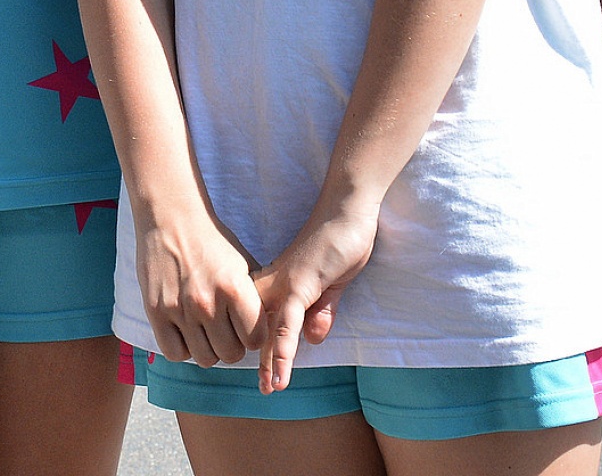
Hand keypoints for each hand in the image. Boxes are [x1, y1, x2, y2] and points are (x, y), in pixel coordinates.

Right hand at [134, 208, 264, 367]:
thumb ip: (253, 298)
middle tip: (225, 329)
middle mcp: (207, 302)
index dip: (253, 336)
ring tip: (205, 331)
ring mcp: (179, 309)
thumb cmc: (211, 241)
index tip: (246, 326)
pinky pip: (174, 353)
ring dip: (208, 349)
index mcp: (234, 288)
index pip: (255, 340)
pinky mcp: (155, 311)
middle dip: (232, 345)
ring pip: (204, 358)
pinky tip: (186, 332)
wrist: (170, 218)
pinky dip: (183, 348)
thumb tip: (268, 328)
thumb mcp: (242, 263)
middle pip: (230, 354)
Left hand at [249, 206, 378, 393]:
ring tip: (269, 389)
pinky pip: (289, 322)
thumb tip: (314, 339)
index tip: (256, 369)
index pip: (260, 321)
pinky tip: (281, 371)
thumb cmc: (337, 242)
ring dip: (270, 363)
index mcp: (277, 285)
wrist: (345, 211)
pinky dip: (285, 349)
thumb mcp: (330, 285)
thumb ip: (322, 311)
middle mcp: (273, 286)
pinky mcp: (300, 285)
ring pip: (270, 331)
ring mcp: (284, 285)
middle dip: (258, 360)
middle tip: (260, 388)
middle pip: (258, 329)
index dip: (258, 345)